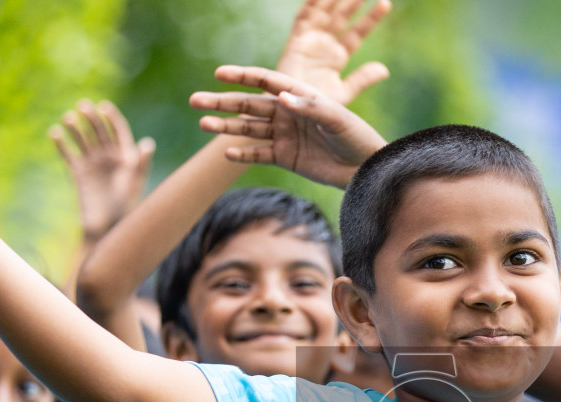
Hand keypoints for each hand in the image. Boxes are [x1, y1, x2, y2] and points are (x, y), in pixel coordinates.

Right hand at [51, 100, 154, 241]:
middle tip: (83, 105)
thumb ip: (141, 164)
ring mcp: (93, 164)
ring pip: (83, 140)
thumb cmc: (125, 208)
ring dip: (76, 128)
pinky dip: (61, 144)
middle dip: (91, 118)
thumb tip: (147, 143)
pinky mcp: (78, 173)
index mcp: (125, 157)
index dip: (112, 118)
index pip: (119, 131)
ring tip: (69, 117)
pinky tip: (54, 132)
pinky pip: (68, 154)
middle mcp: (109, 158)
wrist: (107, 227)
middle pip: (99, 132)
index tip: (104, 107)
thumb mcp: (135, 183)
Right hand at [192, 67, 385, 188]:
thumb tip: (281, 98)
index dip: (242, 76)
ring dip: (226, 126)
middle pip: (249, 104)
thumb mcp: (336, 119)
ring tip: (203, 123)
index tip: (219, 74)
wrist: (365, 169)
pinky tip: (226, 153)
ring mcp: (284, 135)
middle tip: (195, 100)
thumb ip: (310, 107)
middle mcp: (287, 112)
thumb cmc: (356, 137)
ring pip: (248, 128)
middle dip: (222, 102)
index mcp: (300, 95)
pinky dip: (243, 154)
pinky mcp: (284, 156)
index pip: (266, 81)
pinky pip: (259, 154)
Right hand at [275, 0, 390, 104]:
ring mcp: (311, 40)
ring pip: (325, 12)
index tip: (385, 4)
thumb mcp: (343, 93)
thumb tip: (385, 70)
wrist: (292, 114)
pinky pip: (303, 17)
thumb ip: (362, 79)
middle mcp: (325, 44)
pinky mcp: (296, 41)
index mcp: (338, 56)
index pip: (357, 33)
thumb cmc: (314, 109)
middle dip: (354, 1)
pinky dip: (311, 4)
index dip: (371, 18)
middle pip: (342, 16)